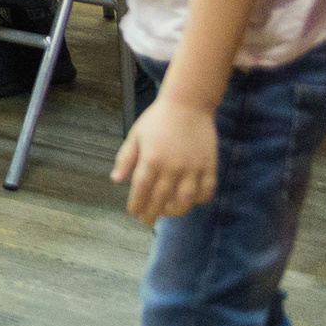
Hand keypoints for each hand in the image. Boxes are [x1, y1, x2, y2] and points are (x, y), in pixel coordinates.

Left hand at [113, 100, 218, 225]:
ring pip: (185, 199)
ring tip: (166, 213)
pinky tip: (190, 201)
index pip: (141, 190)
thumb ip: (126, 159)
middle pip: (161, 199)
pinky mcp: (209, 166)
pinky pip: (206, 190)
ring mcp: (193, 167)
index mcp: (151, 159)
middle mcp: (172, 166)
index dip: (137, 204)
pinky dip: (199, 200)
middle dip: (152, 213)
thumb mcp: (135, 135)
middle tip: (146, 221)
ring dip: (175, 211)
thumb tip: (116, 180)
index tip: (133, 213)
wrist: (188, 104)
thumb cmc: (157, 119)